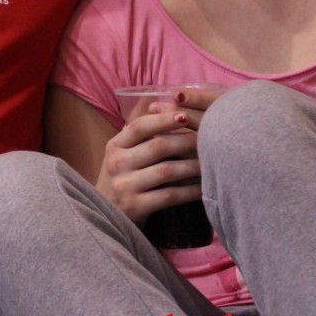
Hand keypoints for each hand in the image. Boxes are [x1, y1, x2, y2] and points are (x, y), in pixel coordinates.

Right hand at [96, 100, 205, 224]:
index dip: (164, 119)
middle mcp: (117, 163)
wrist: (105, 217)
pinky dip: (189, 191)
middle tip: (209, 138)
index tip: (186, 115)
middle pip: (158, 146)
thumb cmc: (121, 178)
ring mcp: (125, 186)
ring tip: (211, 161)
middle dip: (187, 141)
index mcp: (115, 145)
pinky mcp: (135, 207)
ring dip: (193, 165)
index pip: (140, 126)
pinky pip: (169, 196)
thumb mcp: (121, 152)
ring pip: (167, 170)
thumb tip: (154, 97)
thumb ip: (137, 129)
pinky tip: (203, 188)